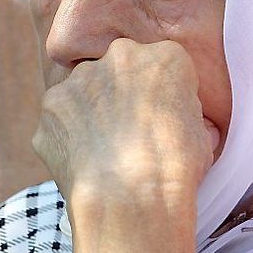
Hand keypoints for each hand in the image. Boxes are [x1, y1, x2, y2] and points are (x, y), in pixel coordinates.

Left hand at [32, 38, 215, 252]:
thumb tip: (174, 123)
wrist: (128, 196)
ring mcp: (76, 80)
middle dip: (120, 96)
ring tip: (104, 153)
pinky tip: (83, 163)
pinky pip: (61, 120)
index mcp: (163, 57)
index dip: (161, 94)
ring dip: (90, 114)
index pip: (163, 66)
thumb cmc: (175, 167)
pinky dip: (68, 137)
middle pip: (118, 71)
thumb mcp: (203, 134)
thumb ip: (181, 112)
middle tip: (129, 133)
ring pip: (84, 92)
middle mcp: (116, 57)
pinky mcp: (50, 107)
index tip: (161, 118)